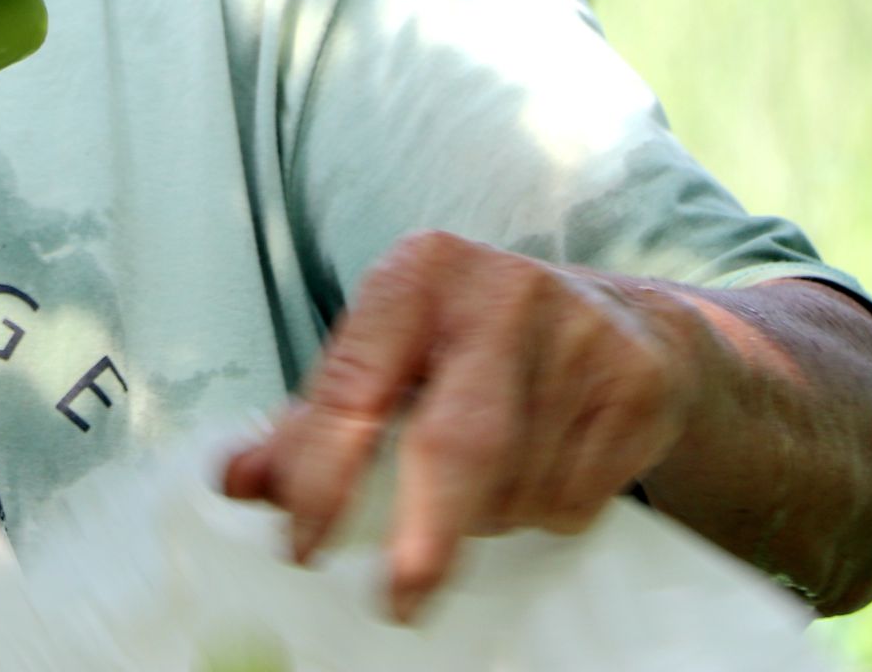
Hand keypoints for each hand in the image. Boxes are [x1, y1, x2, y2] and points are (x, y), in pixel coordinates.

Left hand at [220, 231, 707, 621]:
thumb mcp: (393, 357)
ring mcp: (578, 335)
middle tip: (397, 597)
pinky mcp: (635, 384)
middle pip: (453, 442)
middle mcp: (498, 291)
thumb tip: (236, 481)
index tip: (302, 542)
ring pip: (513, 484)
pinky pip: (574, 496)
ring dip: (485, 519)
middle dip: (423, 533)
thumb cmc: (478, 345)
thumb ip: (313, 421)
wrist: (631, 323)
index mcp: (416, 272)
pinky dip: (545, 511)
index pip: (353, 385)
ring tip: (485, 485)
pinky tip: (546, 469)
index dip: (322, 474)